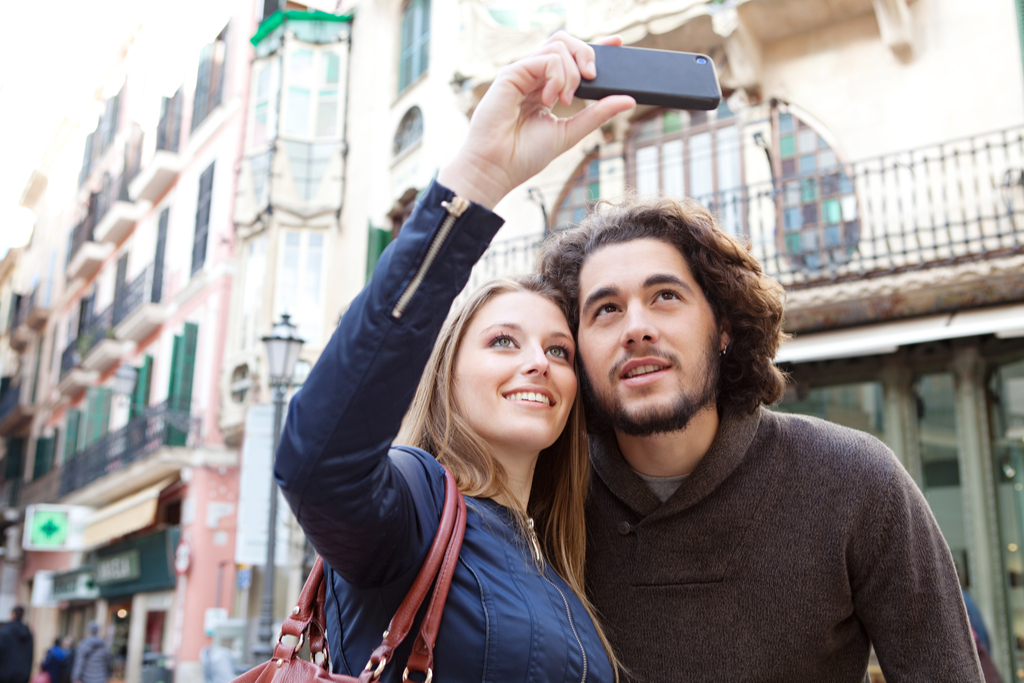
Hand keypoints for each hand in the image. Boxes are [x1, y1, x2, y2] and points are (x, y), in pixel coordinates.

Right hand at [438, 32, 635, 208]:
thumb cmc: (524, 155)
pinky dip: (556, 77)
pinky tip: (550, 99)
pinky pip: (545, 59)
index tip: (618, 43)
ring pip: (557, 46)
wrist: (497, 168)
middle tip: (592, 79)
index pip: (571, 58)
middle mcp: (532, 77)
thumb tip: (629, 99)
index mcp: (545, 88)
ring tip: (565, 100)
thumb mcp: (570, 132)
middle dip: (586, 54)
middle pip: (565, 43)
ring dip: (571, 72)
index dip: (595, 47)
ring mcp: (522, 73)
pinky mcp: (511, 74)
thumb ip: (597, 114)